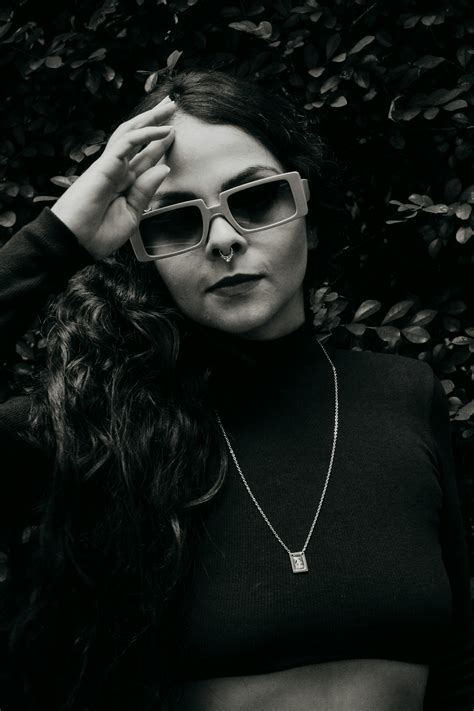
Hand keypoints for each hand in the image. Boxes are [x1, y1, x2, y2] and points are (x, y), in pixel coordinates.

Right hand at [51, 97, 175, 258]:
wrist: (75, 242)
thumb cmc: (98, 234)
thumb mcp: (131, 215)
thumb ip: (146, 192)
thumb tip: (163, 168)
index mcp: (125, 184)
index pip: (144, 158)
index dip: (158, 144)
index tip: (173, 133)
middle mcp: (118, 171)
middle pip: (138, 139)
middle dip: (155, 123)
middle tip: (172, 108)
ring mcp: (110, 166)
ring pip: (131, 134)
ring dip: (150, 120)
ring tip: (169, 107)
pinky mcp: (104, 165)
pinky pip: (126, 144)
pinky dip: (145, 134)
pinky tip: (162, 129)